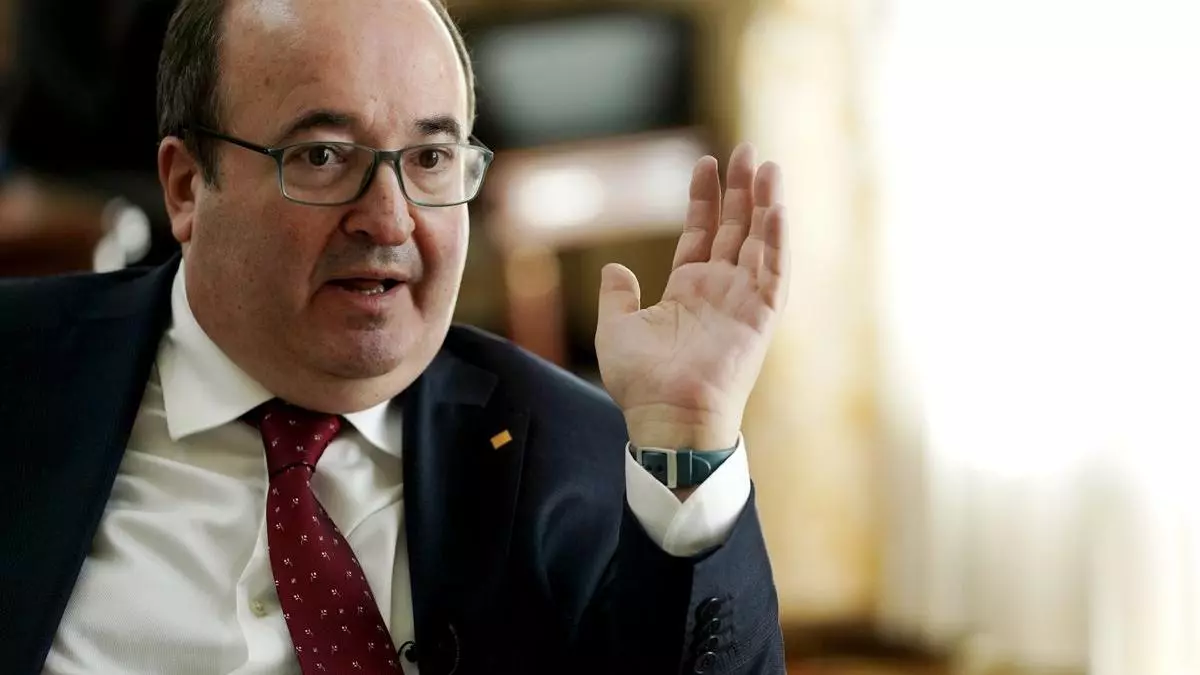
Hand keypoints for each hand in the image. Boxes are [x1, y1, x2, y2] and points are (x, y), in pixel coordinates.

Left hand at [595, 143, 789, 450]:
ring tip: (767, 166)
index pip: (702, 233)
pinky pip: (774, 274)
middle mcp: (720, 292)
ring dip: (765, 205)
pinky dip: (777, 242)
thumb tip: (615, 268)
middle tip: (746, 151)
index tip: (704, 163)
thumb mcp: (617, 329)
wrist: (666, 416)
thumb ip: (618, 296)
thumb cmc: (641, 383)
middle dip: (741, 190)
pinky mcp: (760, 318)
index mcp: (688, 291)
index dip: (704, 199)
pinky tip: (777, 209)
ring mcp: (742, 303)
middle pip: (736, 229)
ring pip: (760, 243)